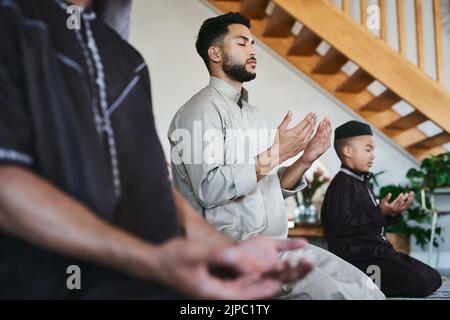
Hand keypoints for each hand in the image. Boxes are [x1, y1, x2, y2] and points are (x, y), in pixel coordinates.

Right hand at [154, 238, 281, 298]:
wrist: (157, 262)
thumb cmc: (172, 258)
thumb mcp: (193, 252)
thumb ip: (214, 254)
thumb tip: (234, 253)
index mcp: (209, 291)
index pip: (241, 295)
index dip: (260, 290)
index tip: (277, 283)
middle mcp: (213, 294)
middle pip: (244, 295)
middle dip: (262, 288)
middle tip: (282, 280)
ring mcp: (212, 290)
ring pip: (240, 290)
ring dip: (256, 284)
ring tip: (274, 276)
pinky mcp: (212, 284)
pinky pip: (233, 284)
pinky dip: (245, 279)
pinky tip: (254, 272)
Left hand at [236, 237, 313, 281]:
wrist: (232, 249)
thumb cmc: (252, 250)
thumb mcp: (272, 244)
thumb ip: (288, 244)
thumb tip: (306, 242)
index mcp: (278, 269)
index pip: (295, 271)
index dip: (304, 268)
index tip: (311, 260)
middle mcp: (272, 276)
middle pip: (290, 277)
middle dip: (300, 270)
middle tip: (307, 262)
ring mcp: (261, 277)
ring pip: (277, 279)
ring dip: (284, 272)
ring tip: (290, 262)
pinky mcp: (249, 276)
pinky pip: (260, 276)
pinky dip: (267, 273)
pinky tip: (274, 266)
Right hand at [273, 111, 316, 162]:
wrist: (278, 154)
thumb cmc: (278, 142)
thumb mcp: (280, 129)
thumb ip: (286, 120)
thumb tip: (290, 112)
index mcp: (297, 131)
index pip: (306, 121)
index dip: (310, 116)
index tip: (312, 112)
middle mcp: (302, 137)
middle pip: (310, 126)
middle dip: (313, 119)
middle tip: (316, 115)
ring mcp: (303, 142)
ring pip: (311, 132)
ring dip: (313, 126)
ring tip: (315, 121)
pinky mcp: (303, 146)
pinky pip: (310, 138)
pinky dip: (311, 133)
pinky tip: (311, 131)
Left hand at [300, 118, 331, 164]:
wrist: (307, 158)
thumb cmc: (310, 148)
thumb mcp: (314, 138)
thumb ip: (318, 131)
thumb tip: (319, 122)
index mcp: (323, 138)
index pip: (326, 129)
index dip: (327, 124)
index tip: (326, 118)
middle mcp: (325, 142)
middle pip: (328, 132)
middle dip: (327, 125)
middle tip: (326, 120)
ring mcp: (324, 146)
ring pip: (327, 137)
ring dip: (326, 131)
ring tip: (325, 125)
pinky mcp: (321, 151)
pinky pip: (324, 144)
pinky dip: (324, 139)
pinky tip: (324, 135)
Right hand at [379, 192, 414, 215]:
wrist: (384, 214)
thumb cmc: (383, 206)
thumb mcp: (382, 202)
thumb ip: (386, 198)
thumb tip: (390, 193)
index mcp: (391, 207)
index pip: (397, 201)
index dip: (400, 197)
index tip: (402, 193)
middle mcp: (396, 209)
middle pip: (403, 203)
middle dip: (407, 197)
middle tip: (410, 192)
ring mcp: (400, 210)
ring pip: (407, 205)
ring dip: (410, 199)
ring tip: (412, 193)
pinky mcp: (401, 211)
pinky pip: (407, 206)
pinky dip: (410, 202)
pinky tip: (411, 197)